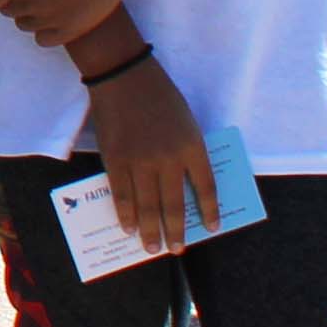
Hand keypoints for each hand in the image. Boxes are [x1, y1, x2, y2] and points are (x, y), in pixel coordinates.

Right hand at [82, 56, 217, 259]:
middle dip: (176, 231)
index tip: (211, 228)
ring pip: (147, 205)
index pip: (206, 188)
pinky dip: (125, 213)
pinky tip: (129, 227)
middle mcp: (169, 159)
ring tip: (153, 248)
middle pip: (174, 204)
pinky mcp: (115, 159)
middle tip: (176, 250)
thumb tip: (184, 184)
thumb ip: (188, 152)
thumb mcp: (186, 122)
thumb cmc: (160, 96)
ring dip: (150, 230)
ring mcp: (140, 161)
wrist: (124, 76)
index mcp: (193, 147)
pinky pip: (122, 194)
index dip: (209, 211)